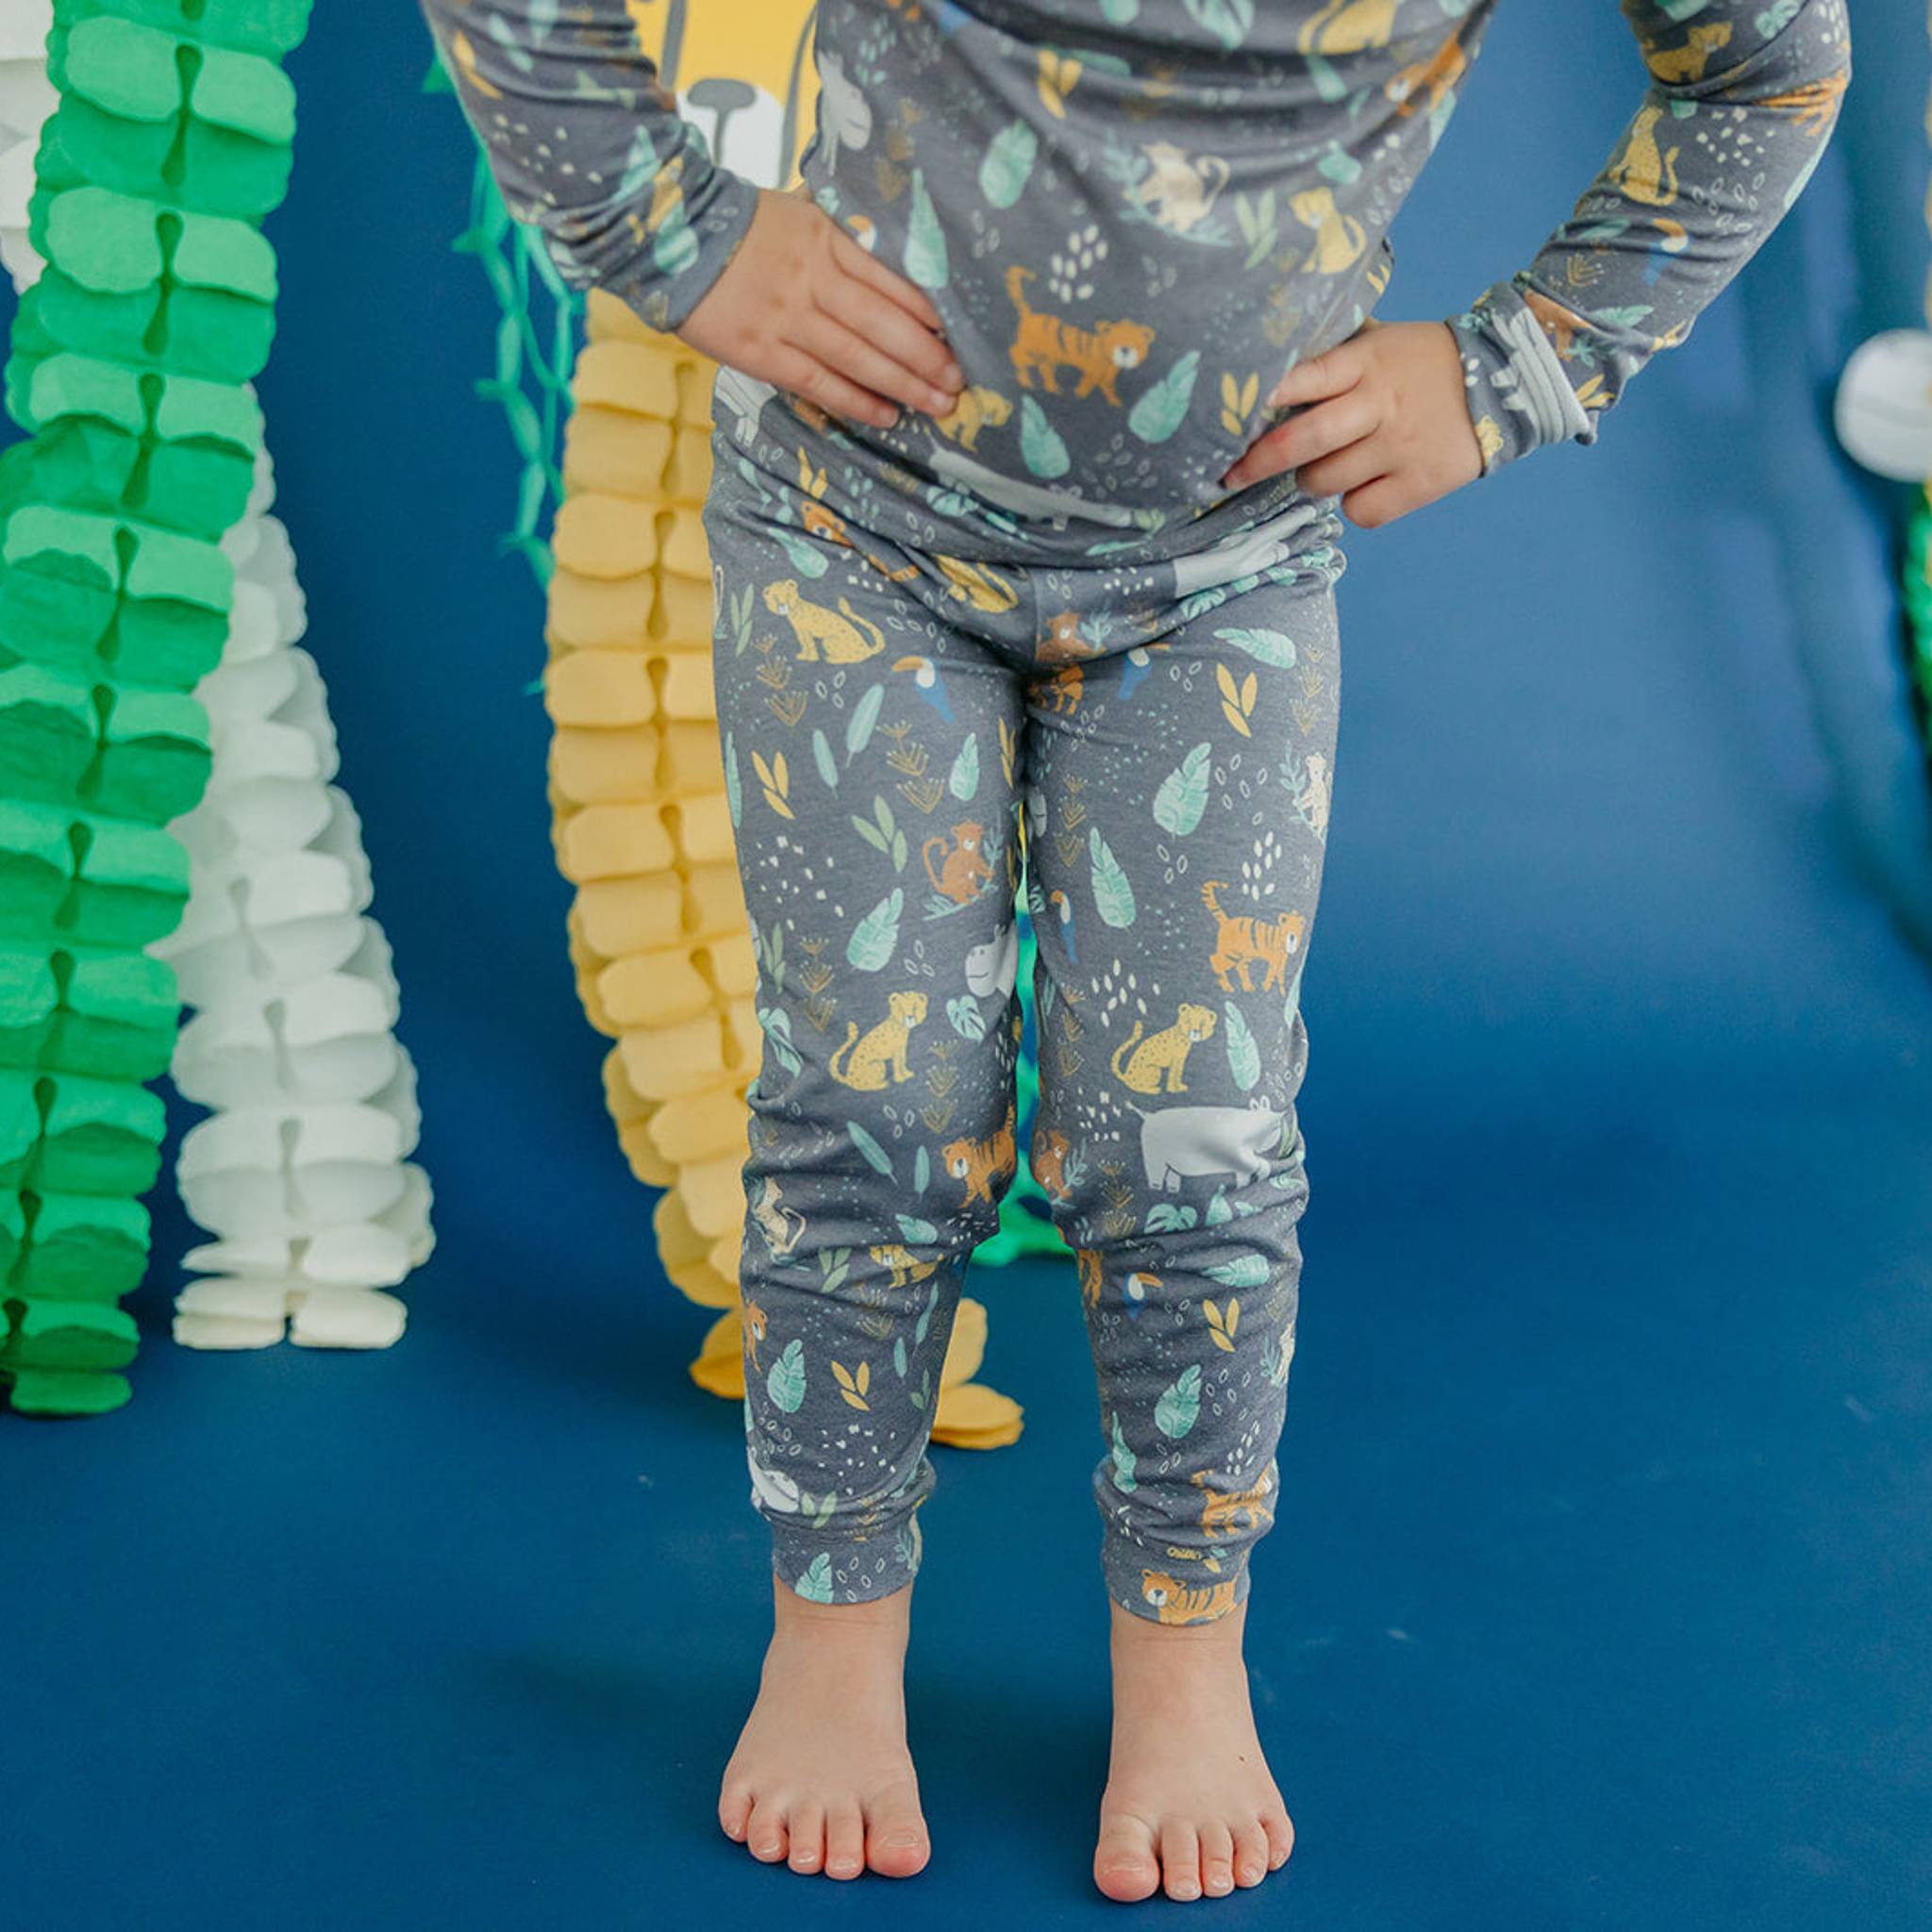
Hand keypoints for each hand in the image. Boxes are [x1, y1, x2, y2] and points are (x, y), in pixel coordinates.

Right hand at [676, 184, 964, 430]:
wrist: (669, 233)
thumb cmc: (739, 225)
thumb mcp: (797, 212)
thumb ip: (840, 236)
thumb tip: (889, 255)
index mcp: (825, 238)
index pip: (890, 278)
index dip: (928, 311)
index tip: (961, 333)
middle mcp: (812, 279)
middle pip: (882, 323)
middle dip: (926, 356)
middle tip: (960, 381)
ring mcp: (786, 318)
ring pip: (857, 357)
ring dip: (902, 384)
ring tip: (937, 405)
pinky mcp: (760, 350)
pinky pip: (817, 381)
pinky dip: (855, 400)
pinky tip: (886, 415)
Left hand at [1220, 318, 1484, 527]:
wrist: (1505, 381)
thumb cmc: (1422, 364)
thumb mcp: (1380, 344)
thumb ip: (1332, 357)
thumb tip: (1266, 367)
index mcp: (1365, 362)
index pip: (1304, 377)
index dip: (1263, 396)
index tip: (1225, 414)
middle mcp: (1379, 403)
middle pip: (1302, 441)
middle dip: (1257, 461)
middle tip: (1232, 473)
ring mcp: (1400, 446)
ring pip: (1324, 482)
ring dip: (1312, 480)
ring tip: (1325, 466)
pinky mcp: (1421, 482)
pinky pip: (1360, 510)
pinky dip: (1355, 503)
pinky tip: (1367, 483)